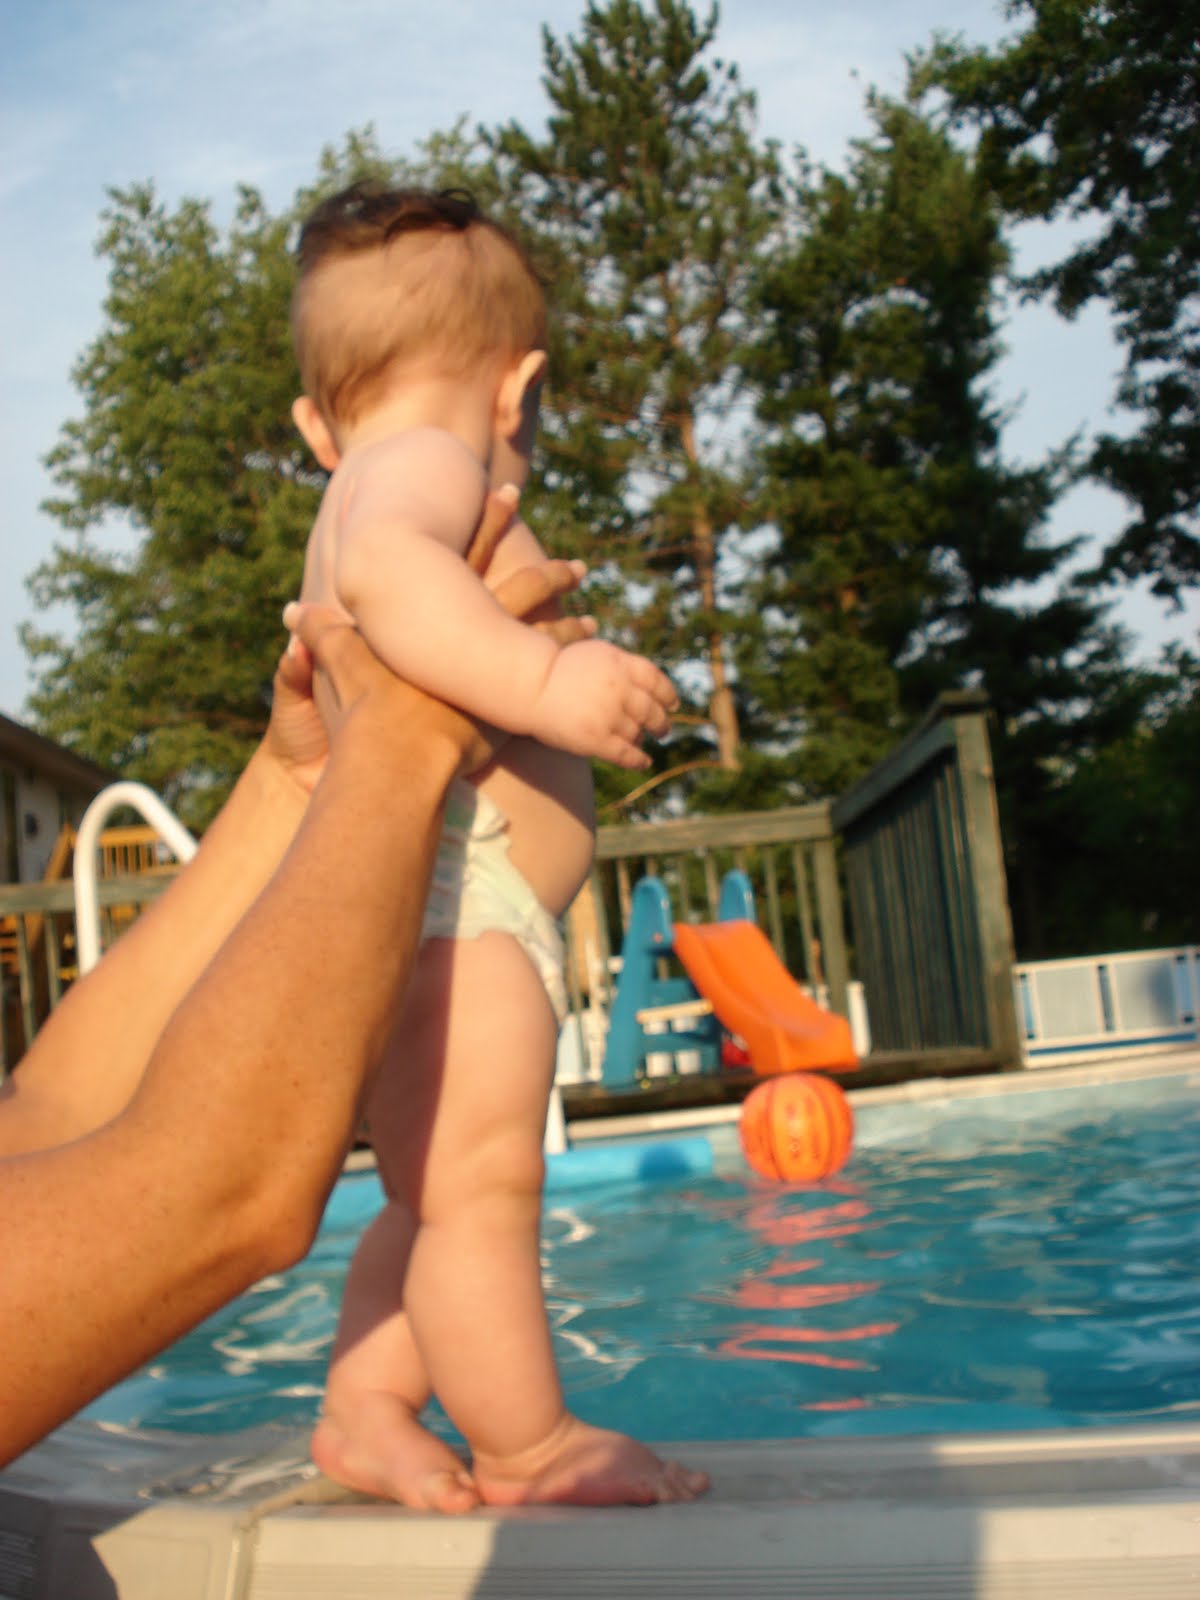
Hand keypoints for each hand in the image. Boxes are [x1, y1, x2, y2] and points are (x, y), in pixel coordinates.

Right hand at [268, 490, 592, 792]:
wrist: (398, 758)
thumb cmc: (365, 714)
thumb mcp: (336, 668)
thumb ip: (315, 639)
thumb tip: (290, 613)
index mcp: (438, 619)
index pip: (468, 557)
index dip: (489, 523)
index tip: (510, 495)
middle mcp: (475, 639)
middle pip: (523, 594)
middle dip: (551, 576)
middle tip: (579, 566)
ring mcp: (500, 671)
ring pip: (547, 640)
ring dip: (570, 629)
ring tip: (594, 623)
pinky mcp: (514, 706)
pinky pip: (553, 681)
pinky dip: (572, 673)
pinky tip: (593, 667)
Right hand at [530, 639, 677, 768]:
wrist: (526, 685)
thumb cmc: (552, 668)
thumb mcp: (586, 650)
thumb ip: (610, 657)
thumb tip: (599, 630)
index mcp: (620, 662)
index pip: (655, 679)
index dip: (667, 694)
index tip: (673, 704)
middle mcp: (619, 688)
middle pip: (652, 710)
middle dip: (661, 723)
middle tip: (664, 730)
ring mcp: (609, 714)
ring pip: (637, 733)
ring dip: (641, 739)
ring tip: (641, 743)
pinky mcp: (596, 739)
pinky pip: (626, 754)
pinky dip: (638, 760)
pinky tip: (644, 762)